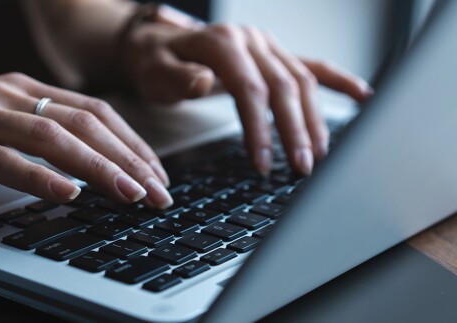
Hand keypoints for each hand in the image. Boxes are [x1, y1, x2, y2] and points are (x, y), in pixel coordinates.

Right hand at [0, 73, 172, 206]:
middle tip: (159, 191)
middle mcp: (5, 95)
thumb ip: (30, 134)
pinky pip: (4, 159)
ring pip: (52, 138)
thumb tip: (79, 166)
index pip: (92, 112)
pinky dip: (39, 177)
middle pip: (84, 122)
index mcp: (20, 89)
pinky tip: (68, 193)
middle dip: (130, 158)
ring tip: (130, 194)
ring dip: (99, 167)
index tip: (156, 171)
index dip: (131, 141)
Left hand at [121, 22, 372, 174]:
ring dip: (314, 120)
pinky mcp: (274, 53)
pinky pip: (312, 65)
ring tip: (319, 156)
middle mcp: (250, 38)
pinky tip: (362, 97)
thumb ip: (177, 79)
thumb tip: (203, 81)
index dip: (261, 128)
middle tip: (301, 169)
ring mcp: (266, 44)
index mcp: (222, 42)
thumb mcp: (153, 72)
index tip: (264, 163)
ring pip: (302, 80)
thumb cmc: (153, 62)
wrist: (155, 43)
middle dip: (295, 131)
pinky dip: (338, 81)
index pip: (250, 89)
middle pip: (284, 86)